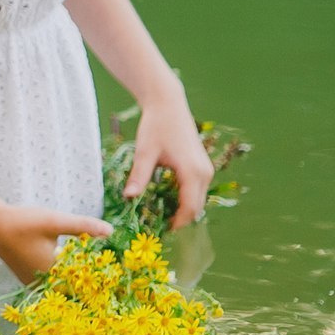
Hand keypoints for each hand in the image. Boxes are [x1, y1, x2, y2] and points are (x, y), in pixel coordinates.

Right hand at [0, 201, 111, 282]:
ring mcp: (33, 281)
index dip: (98, 283)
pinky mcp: (27, 276)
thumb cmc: (23, 223)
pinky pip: (49, 281)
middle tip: (106, 275)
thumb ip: (84, 226)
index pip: (83, 287)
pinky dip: (59, 274)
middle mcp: (43, 283)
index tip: (113, 277)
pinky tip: (66, 262)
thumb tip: (111, 231)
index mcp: (53, 274)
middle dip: (87, 281)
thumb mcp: (55, 222)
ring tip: (90, 267)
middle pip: (72, 288)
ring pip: (60, 285)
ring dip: (73, 277)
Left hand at [125, 96, 214, 228]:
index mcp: (192, 172)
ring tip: (161, 213)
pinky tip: (166, 198)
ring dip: (183, 208)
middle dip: (180, 218)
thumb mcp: (144, 152)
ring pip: (198, 199)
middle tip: (158, 224)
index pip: (189, 208)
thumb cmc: (156, 126)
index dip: (177, 223)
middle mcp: (204, 173)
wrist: (168, 104)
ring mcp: (206, 169)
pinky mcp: (202, 165)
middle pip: (196, 207)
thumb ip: (139, 176)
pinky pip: (197, 189)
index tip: (161, 230)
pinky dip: (185, 197)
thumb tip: (128, 197)